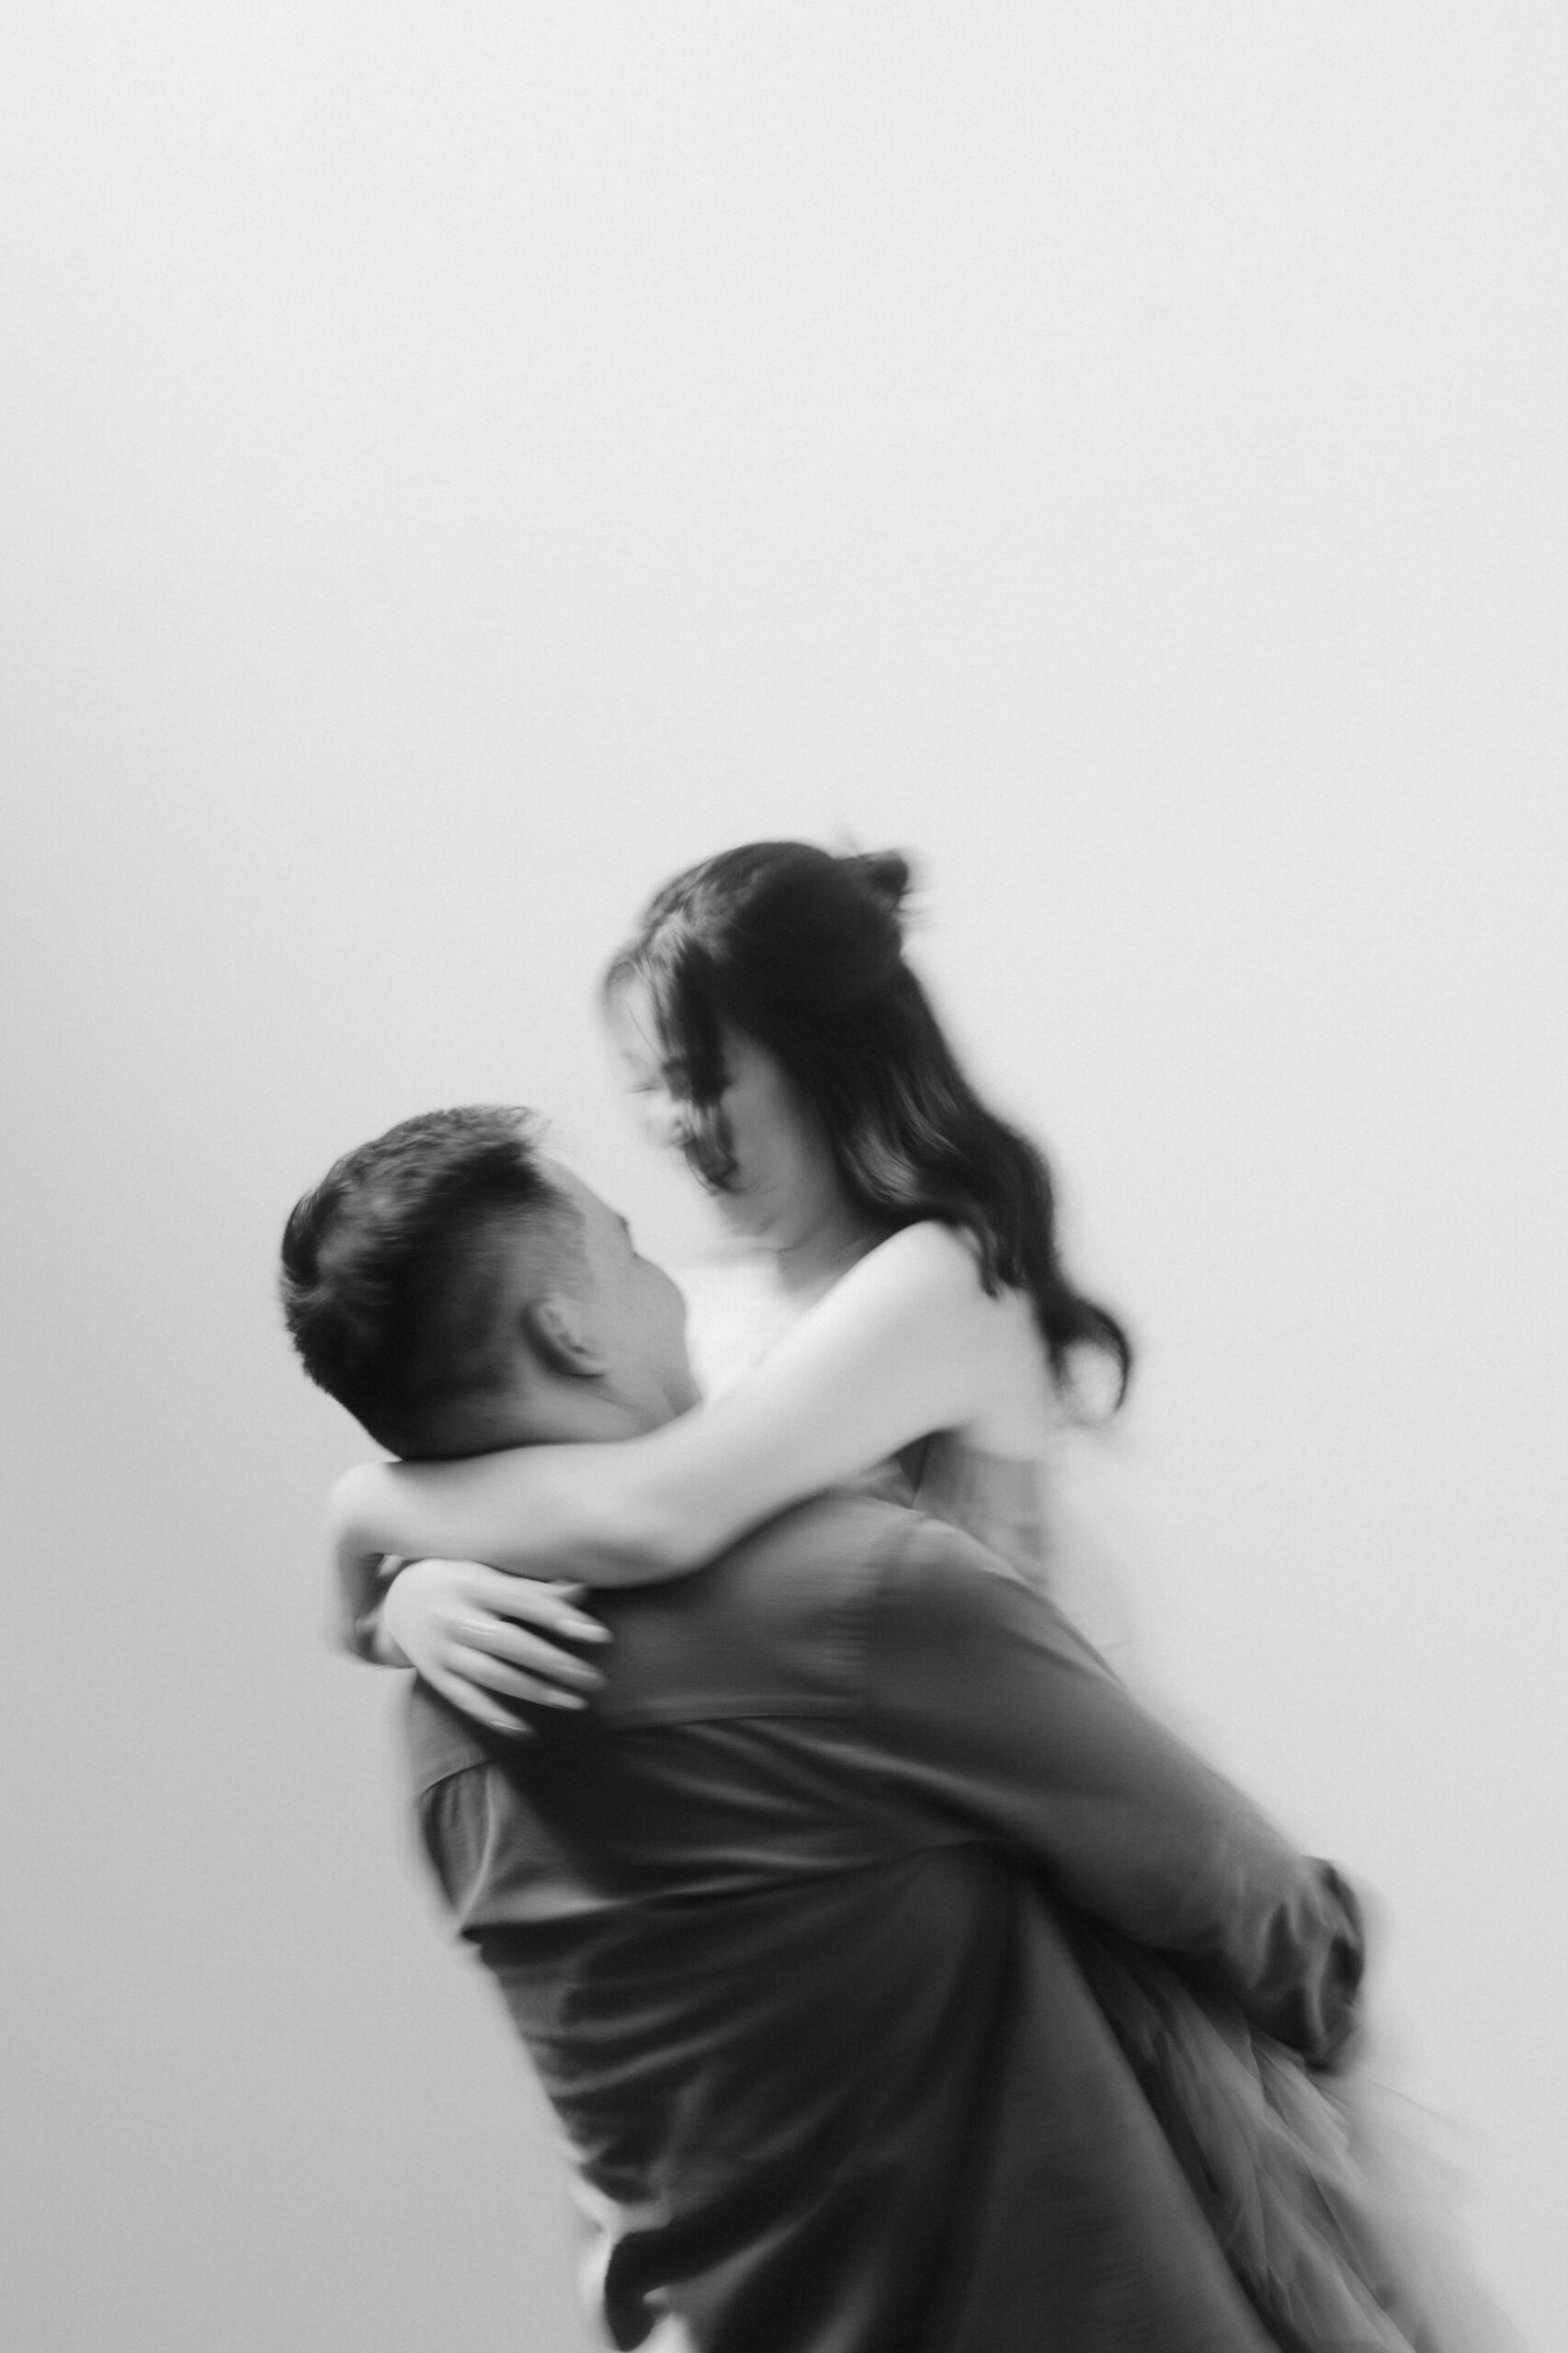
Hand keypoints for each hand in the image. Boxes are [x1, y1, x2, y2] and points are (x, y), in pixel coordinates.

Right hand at [381, 1558, 611, 1736]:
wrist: (396, 1599)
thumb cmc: (456, 1578)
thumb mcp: (488, 1571)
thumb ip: (532, 1586)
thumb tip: (583, 1591)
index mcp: (473, 1583)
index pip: (524, 1602)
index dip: (562, 1619)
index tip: (600, 1636)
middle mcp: (455, 1617)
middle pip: (512, 1644)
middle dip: (557, 1664)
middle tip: (595, 1679)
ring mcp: (442, 1649)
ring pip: (493, 1676)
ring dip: (537, 1691)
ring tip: (576, 1702)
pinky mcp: (434, 1674)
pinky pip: (466, 1700)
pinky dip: (495, 1716)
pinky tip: (525, 1731)